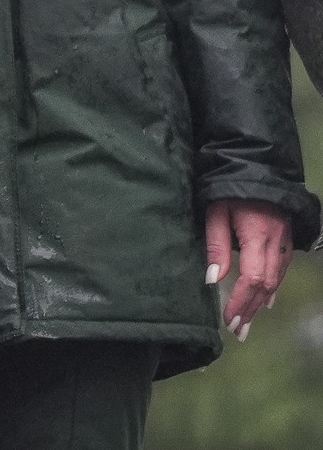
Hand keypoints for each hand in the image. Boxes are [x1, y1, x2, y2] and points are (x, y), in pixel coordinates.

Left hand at [207, 199, 292, 338]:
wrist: (258, 168)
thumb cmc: (229, 189)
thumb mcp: (215, 213)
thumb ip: (216, 246)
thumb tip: (212, 279)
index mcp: (258, 236)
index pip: (253, 278)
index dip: (242, 301)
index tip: (229, 319)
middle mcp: (277, 243)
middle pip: (266, 285)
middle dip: (251, 309)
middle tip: (238, 331)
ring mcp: (285, 243)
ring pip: (275, 280)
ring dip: (261, 303)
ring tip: (247, 323)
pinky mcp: (286, 241)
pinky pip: (280, 271)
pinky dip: (272, 288)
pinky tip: (265, 301)